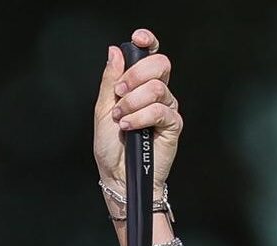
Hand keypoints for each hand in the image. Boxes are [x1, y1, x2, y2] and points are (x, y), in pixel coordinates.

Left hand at [93, 28, 181, 189]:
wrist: (117, 175)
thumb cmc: (111, 147)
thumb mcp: (103, 110)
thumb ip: (110, 81)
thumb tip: (115, 52)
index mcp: (139, 86)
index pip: (150, 56)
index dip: (148, 43)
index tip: (138, 39)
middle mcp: (156, 94)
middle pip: (159, 65)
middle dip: (135, 76)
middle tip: (119, 95)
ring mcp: (166, 108)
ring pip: (158, 88)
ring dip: (133, 103)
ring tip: (121, 120)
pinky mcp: (173, 125)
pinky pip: (160, 110)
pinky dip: (140, 118)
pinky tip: (129, 128)